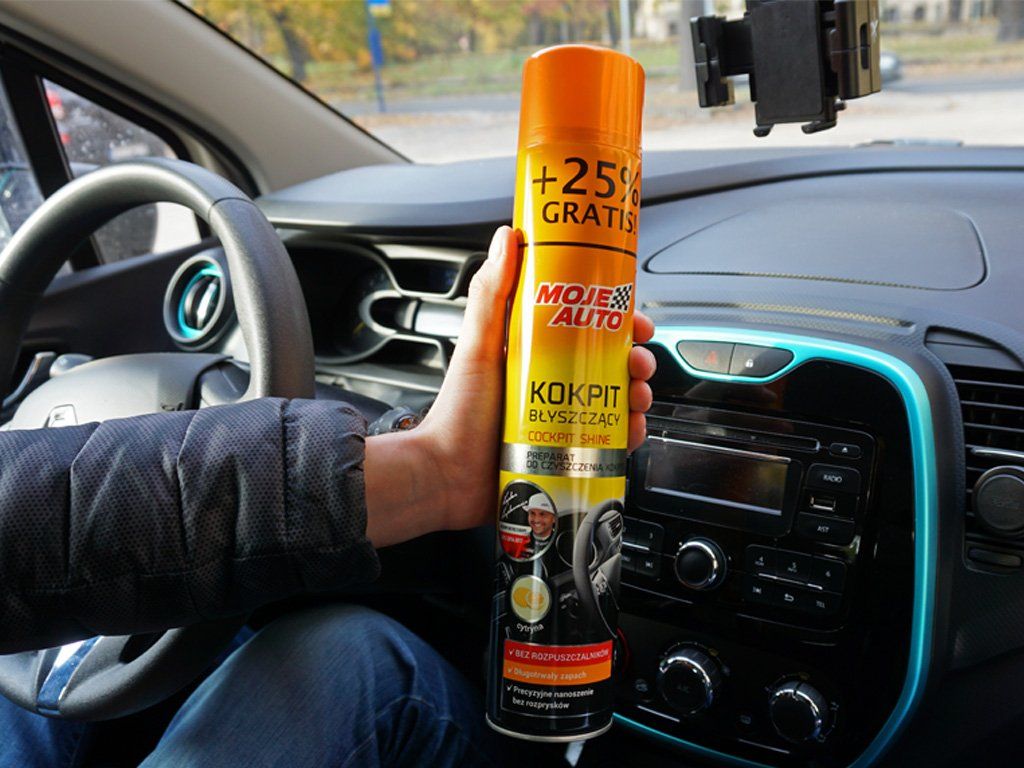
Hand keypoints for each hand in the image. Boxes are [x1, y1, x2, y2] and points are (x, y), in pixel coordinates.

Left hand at [365, 226, 655, 547]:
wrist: (445, 479)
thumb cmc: (455, 415)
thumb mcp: (477, 346)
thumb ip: (490, 293)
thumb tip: (508, 237)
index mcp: (534, 354)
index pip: (586, 327)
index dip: (617, 321)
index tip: (633, 319)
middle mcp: (552, 384)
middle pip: (610, 364)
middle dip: (634, 360)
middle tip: (637, 364)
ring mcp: (562, 420)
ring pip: (616, 401)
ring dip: (637, 395)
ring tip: (635, 398)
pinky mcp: (567, 454)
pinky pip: (609, 442)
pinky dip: (627, 436)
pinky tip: (628, 432)